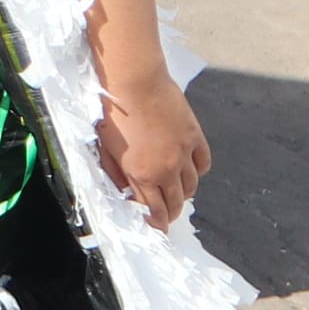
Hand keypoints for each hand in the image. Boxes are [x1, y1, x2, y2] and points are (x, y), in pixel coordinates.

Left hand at [94, 65, 211, 224]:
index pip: (154, 211)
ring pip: (192, 186)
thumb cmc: (111, 111)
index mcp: (141, 174)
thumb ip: (117, 174)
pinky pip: (203, 164)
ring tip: (176, 194)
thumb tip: (126, 192)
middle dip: (171, 214)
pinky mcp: (195, 137)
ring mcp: (184, 153)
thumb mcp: (105, 148)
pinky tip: (189, 171)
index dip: (156, 223)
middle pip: (176, 203)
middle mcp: (166, 169)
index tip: (156, 228)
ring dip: (184, 194)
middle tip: (166, 216)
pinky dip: (198, 172)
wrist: (134, 81)